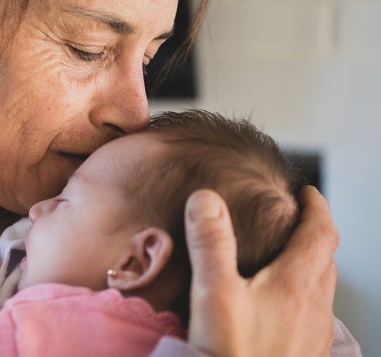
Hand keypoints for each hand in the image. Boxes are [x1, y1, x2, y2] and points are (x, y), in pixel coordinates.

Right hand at [184, 187, 337, 356]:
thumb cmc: (231, 354)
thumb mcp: (214, 293)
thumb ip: (211, 243)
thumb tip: (206, 198)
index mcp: (296, 284)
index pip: (320, 232)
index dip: (316, 206)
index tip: (308, 191)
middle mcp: (314, 306)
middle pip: (327, 258)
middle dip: (317, 232)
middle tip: (299, 218)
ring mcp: (313, 333)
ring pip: (324, 287)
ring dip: (313, 264)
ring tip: (291, 256)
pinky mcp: (306, 353)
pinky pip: (316, 312)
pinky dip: (306, 293)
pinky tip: (282, 305)